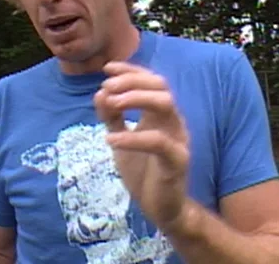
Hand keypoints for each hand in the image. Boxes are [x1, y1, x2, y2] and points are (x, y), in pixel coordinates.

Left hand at [94, 61, 191, 233]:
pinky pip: (158, 142)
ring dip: (136, 98)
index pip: (151, 81)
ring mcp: (178, 138)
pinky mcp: (178, 160)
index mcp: (161, 114)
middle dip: (132, 81)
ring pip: (165, 105)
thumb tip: (100, 93)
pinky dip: (133, 138)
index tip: (107, 68)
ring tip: (112, 104)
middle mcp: (173, 121)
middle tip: (107, 86)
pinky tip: (110, 140)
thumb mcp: (121, 140)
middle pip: (160, 86)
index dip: (131, 71)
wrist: (162, 209)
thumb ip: (112, 118)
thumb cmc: (144, 172)